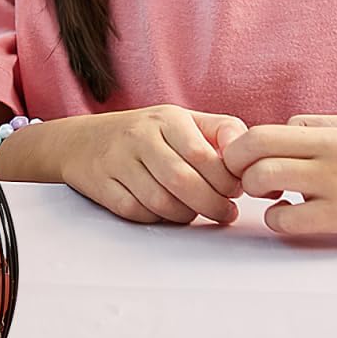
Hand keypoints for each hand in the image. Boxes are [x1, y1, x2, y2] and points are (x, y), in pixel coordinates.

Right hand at [58, 105, 245, 224]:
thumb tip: (255, 159)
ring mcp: (116, 161)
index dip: (226, 181)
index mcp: (166, 119)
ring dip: (186, 215)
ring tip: (195, 211)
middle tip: (225, 212)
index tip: (234, 191)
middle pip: (183, 182)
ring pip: (161, 202)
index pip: (204, 155)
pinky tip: (165, 211)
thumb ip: (222, 133)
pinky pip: (137, 212)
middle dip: (212, 205)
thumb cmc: (145, 133)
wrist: (81, 140)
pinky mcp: (102, 185)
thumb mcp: (183, 121)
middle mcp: (138, 136)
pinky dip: (157, 218)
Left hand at [221, 112, 336, 239]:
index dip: (241, 146)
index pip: (263, 131)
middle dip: (236, 165)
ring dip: (254, 190)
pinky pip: (288, 220)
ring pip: (264, 178)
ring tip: (268, 194)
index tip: (243, 158)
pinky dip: (276, 220)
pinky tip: (288, 216)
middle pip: (254, 149)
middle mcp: (332, 154)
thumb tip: (285, 128)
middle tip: (244, 176)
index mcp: (334, 133)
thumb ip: (321, 125)